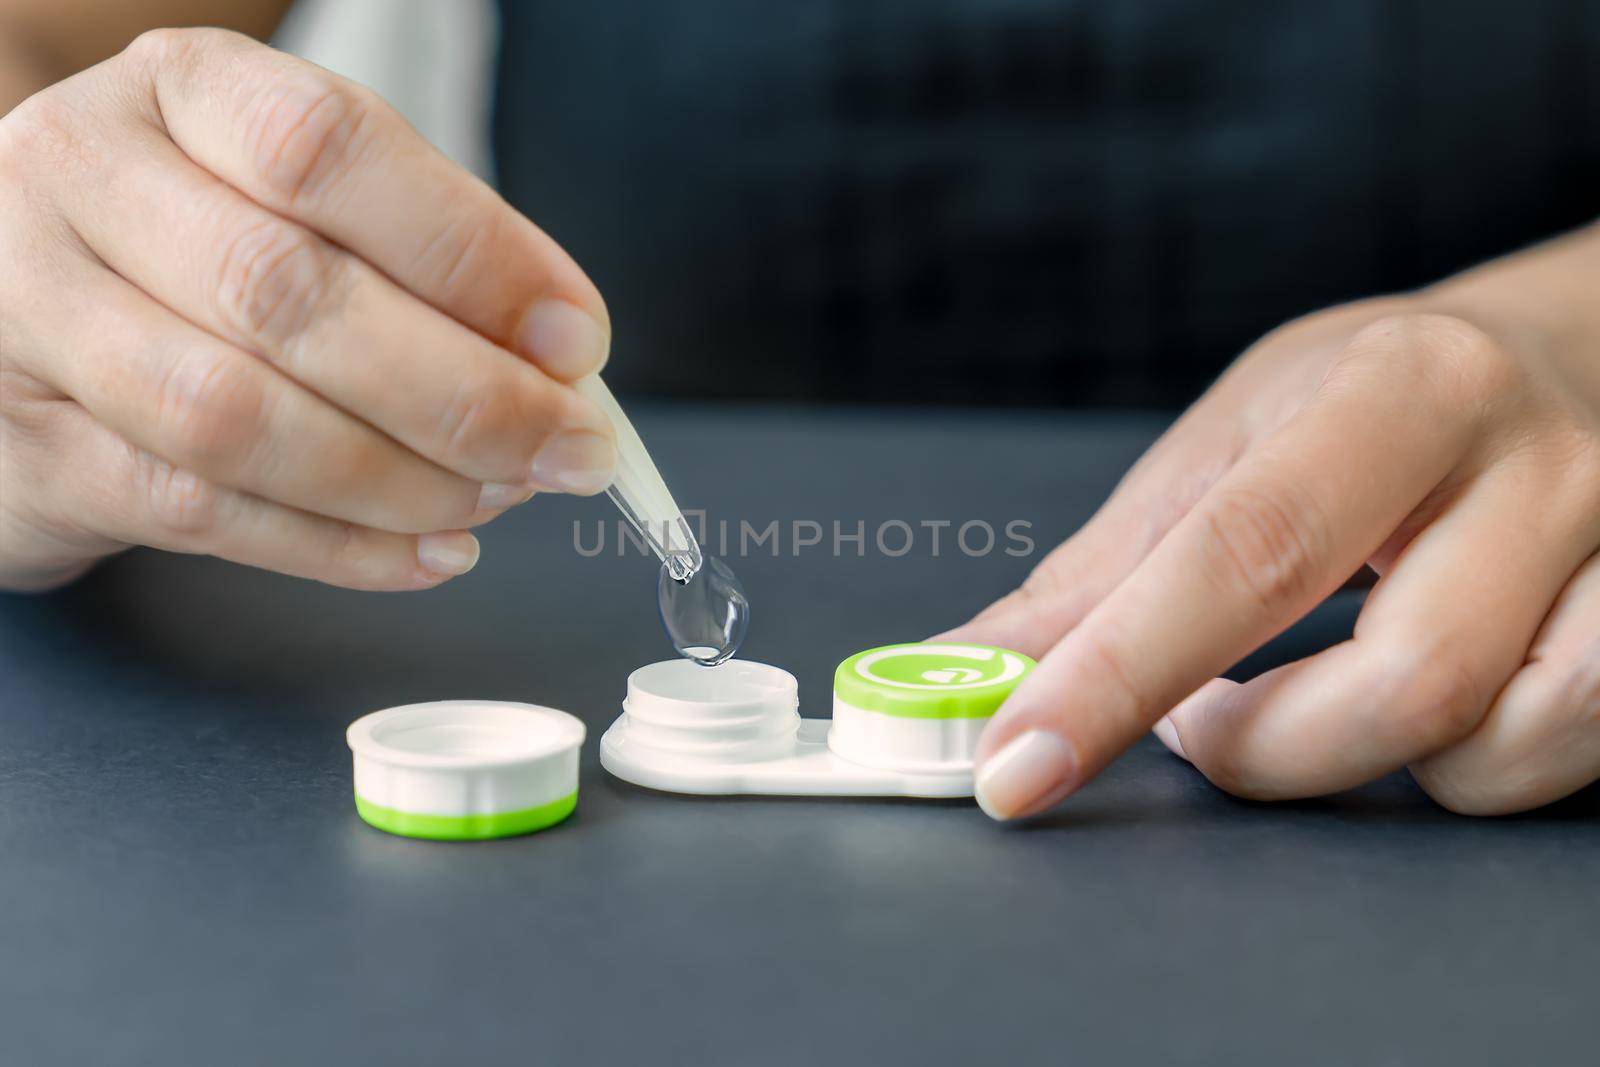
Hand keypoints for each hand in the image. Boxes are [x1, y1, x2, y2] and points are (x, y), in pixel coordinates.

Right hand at [0, 29, 615, 591]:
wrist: (19, 312)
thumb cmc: (201, 250)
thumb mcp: (301, 201)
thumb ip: (423, 260)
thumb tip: (559, 365)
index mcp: (182, 91)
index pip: (330, 152)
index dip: (470, 255)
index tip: (575, 340)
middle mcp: (85, 180)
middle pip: (287, 295)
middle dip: (462, 392)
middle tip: (566, 448)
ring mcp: (37, 314)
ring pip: (239, 418)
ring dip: (402, 479)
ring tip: (499, 496)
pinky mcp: (35, 448)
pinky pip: (204, 512)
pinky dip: (342, 547)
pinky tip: (429, 551)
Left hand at [946, 227, 1599, 816]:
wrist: (1575, 349)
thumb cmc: (1378, 398)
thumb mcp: (1235, 439)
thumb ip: (1109, 568)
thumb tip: (969, 670)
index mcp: (1398, 391)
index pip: (1243, 552)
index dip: (1116, 675)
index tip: (1014, 763)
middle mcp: (1537, 465)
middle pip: (1402, 682)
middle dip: (1259, 748)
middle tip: (1198, 719)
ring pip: (1501, 745)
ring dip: (1363, 765)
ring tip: (1312, 700)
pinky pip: (1564, 759)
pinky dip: (1462, 767)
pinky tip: (1420, 706)